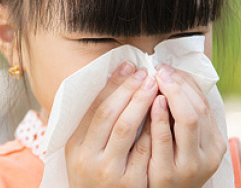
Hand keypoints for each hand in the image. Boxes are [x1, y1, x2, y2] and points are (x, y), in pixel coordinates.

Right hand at [65, 62, 158, 187]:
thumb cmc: (92, 173)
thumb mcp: (81, 149)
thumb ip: (90, 122)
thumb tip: (113, 82)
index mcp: (76, 147)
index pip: (95, 108)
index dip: (113, 85)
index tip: (129, 66)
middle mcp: (91, 160)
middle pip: (112, 116)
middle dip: (131, 90)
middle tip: (147, 73)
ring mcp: (113, 174)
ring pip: (129, 131)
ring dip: (144, 104)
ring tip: (157, 86)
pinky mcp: (133, 184)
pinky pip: (146, 151)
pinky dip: (154, 128)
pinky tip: (164, 112)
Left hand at [149, 64, 226, 187]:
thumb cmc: (172, 164)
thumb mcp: (187, 144)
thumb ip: (184, 117)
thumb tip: (171, 76)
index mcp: (215, 144)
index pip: (204, 104)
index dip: (186, 83)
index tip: (169, 68)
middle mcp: (208, 155)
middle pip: (198, 109)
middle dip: (179, 85)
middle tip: (161, 69)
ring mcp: (189, 166)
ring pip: (187, 121)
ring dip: (172, 95)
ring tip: (158, 78)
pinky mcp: (166, 174)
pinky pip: (164, 140)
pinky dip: (159, 117)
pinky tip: (152, 101)